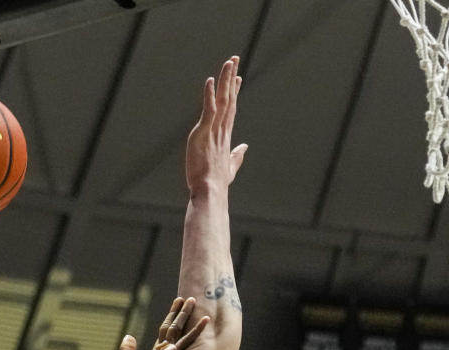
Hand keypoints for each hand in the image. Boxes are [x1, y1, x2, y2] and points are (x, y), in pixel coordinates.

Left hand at [110, 296, 209, 349]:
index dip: (170, 318)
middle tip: (188, 299)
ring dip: (186, 314)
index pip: (164, 332)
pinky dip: (197, 329)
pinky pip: (187, 340)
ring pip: (179, 329)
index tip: (176, 305)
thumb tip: (129, 336)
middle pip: (174, 328)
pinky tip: (206, 319)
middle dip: (180, 313)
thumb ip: (127, 349)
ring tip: (193, 300)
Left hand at [185, 57, 247, 194]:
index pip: (230, 109)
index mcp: (225, 135)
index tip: (237, 78)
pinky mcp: (203, 132)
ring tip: (228, 62)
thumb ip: (237, 155)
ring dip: (224, 80)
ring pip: (221, 99)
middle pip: (228, 98)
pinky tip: (210, 81)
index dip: (234, 92)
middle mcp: (222, 129)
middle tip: (234, 59)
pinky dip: (209, 95)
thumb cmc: (218, 183)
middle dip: (231, 78)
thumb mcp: (230, 167)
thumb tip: (245, 147)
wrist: (210, 191)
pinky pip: (208, 109)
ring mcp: (214, 130)